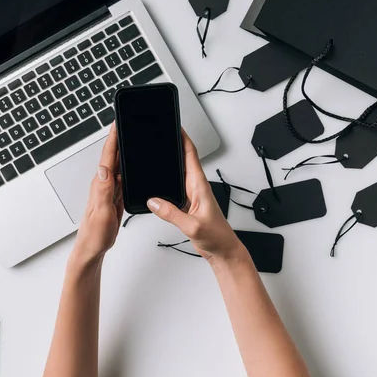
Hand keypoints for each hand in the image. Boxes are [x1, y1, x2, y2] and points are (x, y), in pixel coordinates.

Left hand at [73, 124, 123, 262]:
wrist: (92, 248)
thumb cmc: (94, 234)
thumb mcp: (101, 211)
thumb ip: (103, 190)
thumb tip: (104, 168)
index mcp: (100, 184)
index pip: (107, 157)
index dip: (113, 139)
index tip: (117, 123)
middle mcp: (104, 185)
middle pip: (113, 157)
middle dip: (119, 139)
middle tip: (125, 124)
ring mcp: (109, 191)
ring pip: (119, 167)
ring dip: (124, 153)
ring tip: (131, 139)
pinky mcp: (115, 198)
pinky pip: (123, 179)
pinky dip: (128, 170)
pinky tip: (133, 167)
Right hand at [147, 130, 244, 261]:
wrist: (223, 250)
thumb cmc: (217, 237)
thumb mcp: (192, 225)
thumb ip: (172, 213)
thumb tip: (153, 201)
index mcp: (200, 186)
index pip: (191, 155)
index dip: (183, 138)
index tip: (175, 126)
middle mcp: (196, 188)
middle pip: (183, 161)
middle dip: (173, 146)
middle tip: (161, 134)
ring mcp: (192, 196)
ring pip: (178, 175)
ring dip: (169, 164)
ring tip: (157, 154)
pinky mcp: (188, 205)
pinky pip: (174, 189)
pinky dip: (166, 184)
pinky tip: (157, 185)